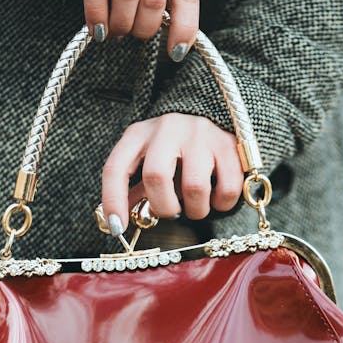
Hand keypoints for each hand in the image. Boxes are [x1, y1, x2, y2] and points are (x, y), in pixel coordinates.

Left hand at [101, 114, 243, 232]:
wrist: (213, 115)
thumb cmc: (174, 147)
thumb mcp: (147, 159)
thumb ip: (134, 189)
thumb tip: (115, 222)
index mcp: (139, 134)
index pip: (116, 168)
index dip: (113, 201)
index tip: (116, 227)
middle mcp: (167, 129)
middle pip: (156, 176)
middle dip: (163, 207)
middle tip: (172, 210)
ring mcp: (200, 134)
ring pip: (195, 187)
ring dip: (196, 210)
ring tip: (196, 206)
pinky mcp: (229, 144)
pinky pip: (227, 188)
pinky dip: (222, 204)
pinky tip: (217, 197)